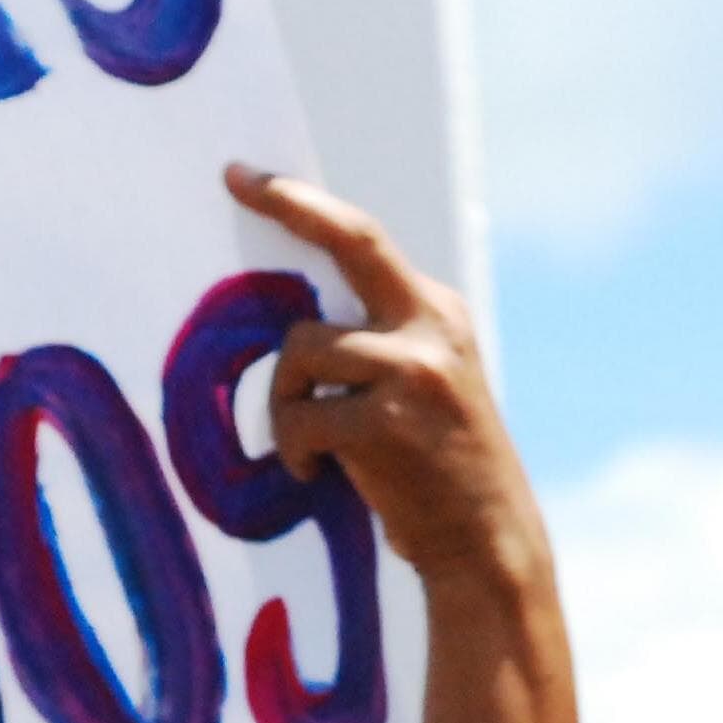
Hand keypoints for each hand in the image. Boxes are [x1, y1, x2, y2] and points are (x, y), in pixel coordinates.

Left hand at [227, 164, 543, 590]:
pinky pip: (299, 417)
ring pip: (300, 350)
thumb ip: (377, 345)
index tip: (248, 178)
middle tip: (234, 180)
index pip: (365, 238)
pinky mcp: (384, 421)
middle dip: (290, 203)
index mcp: (438, 313)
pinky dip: (294, 450)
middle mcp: (431, 327)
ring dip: (284, 402)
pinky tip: (316, 476)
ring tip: (306, 446)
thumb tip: (290, 319)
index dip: (303, 203)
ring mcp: (411, 370)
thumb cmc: (440, 473)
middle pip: (350, 241)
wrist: (488, 545)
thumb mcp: (425, 388)